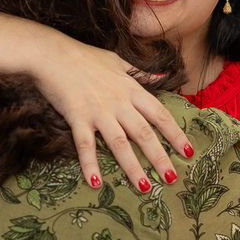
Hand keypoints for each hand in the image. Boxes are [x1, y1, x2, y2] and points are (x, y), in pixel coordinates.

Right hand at [33, 38, 192, 190]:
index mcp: (130, 89)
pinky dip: (90, 164)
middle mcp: (118, 102)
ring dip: (132, 167)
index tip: (187, 151)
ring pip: (120, 143)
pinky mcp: (77, 116)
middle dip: (159, 157)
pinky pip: (86, 144)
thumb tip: (163, 76)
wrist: (51, 53)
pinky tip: (95, 182)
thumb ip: (140, 73)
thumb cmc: (83, 56)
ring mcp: (98, 111)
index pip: (160, 115)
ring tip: (144, 187)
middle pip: (144, 134)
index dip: (175, 134)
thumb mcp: (117, 60)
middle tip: (171, 178)